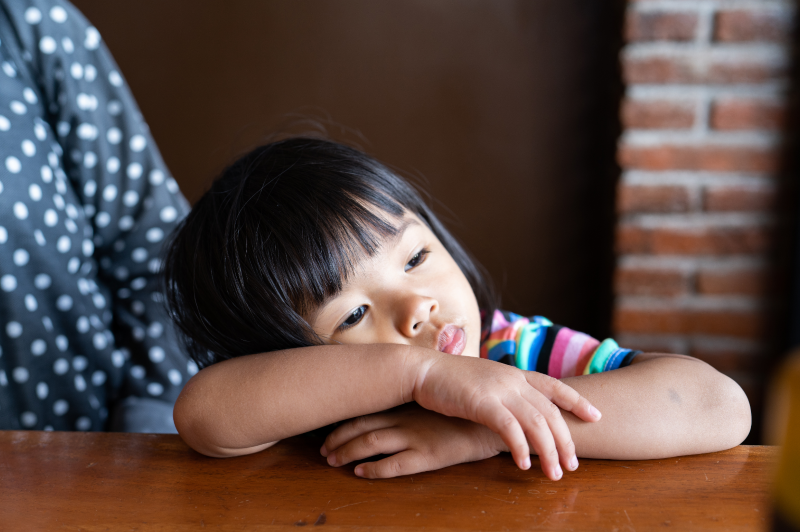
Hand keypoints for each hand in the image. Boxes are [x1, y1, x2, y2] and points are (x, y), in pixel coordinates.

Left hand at [321, 403, 502, 477]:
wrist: (498, 419)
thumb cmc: (468, 413)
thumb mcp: (437, 406)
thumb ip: (417, 409)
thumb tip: (399, 413)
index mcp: (408, 404)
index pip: (366, 410)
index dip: (345, 423)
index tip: (329, 432)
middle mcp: (407, 417)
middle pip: (362, 426)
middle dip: (338, 439)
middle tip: (323, 451)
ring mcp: (417, 435)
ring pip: (371, 443)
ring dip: (348, 452)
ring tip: (333, 462)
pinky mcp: (429, 454)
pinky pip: (395, 463)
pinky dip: (374, 468)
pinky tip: (361, 473)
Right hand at [408, 353, 598, 479]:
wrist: (422, 370)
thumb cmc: (449, 380)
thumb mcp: (484, 381)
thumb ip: (504, 392)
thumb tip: (518, 409)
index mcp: (514, 373)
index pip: (555, 386)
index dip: (577, 401)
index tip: (596, 416)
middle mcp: (512, 379)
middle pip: (550, 411)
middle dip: (565, 440)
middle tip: (572, 465)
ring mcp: (498, 389)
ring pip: (536, 422)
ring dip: (548, 451)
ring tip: (554, 474)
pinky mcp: (482, 402)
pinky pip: (510, 429)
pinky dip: (521, 448)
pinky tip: (525, 465)